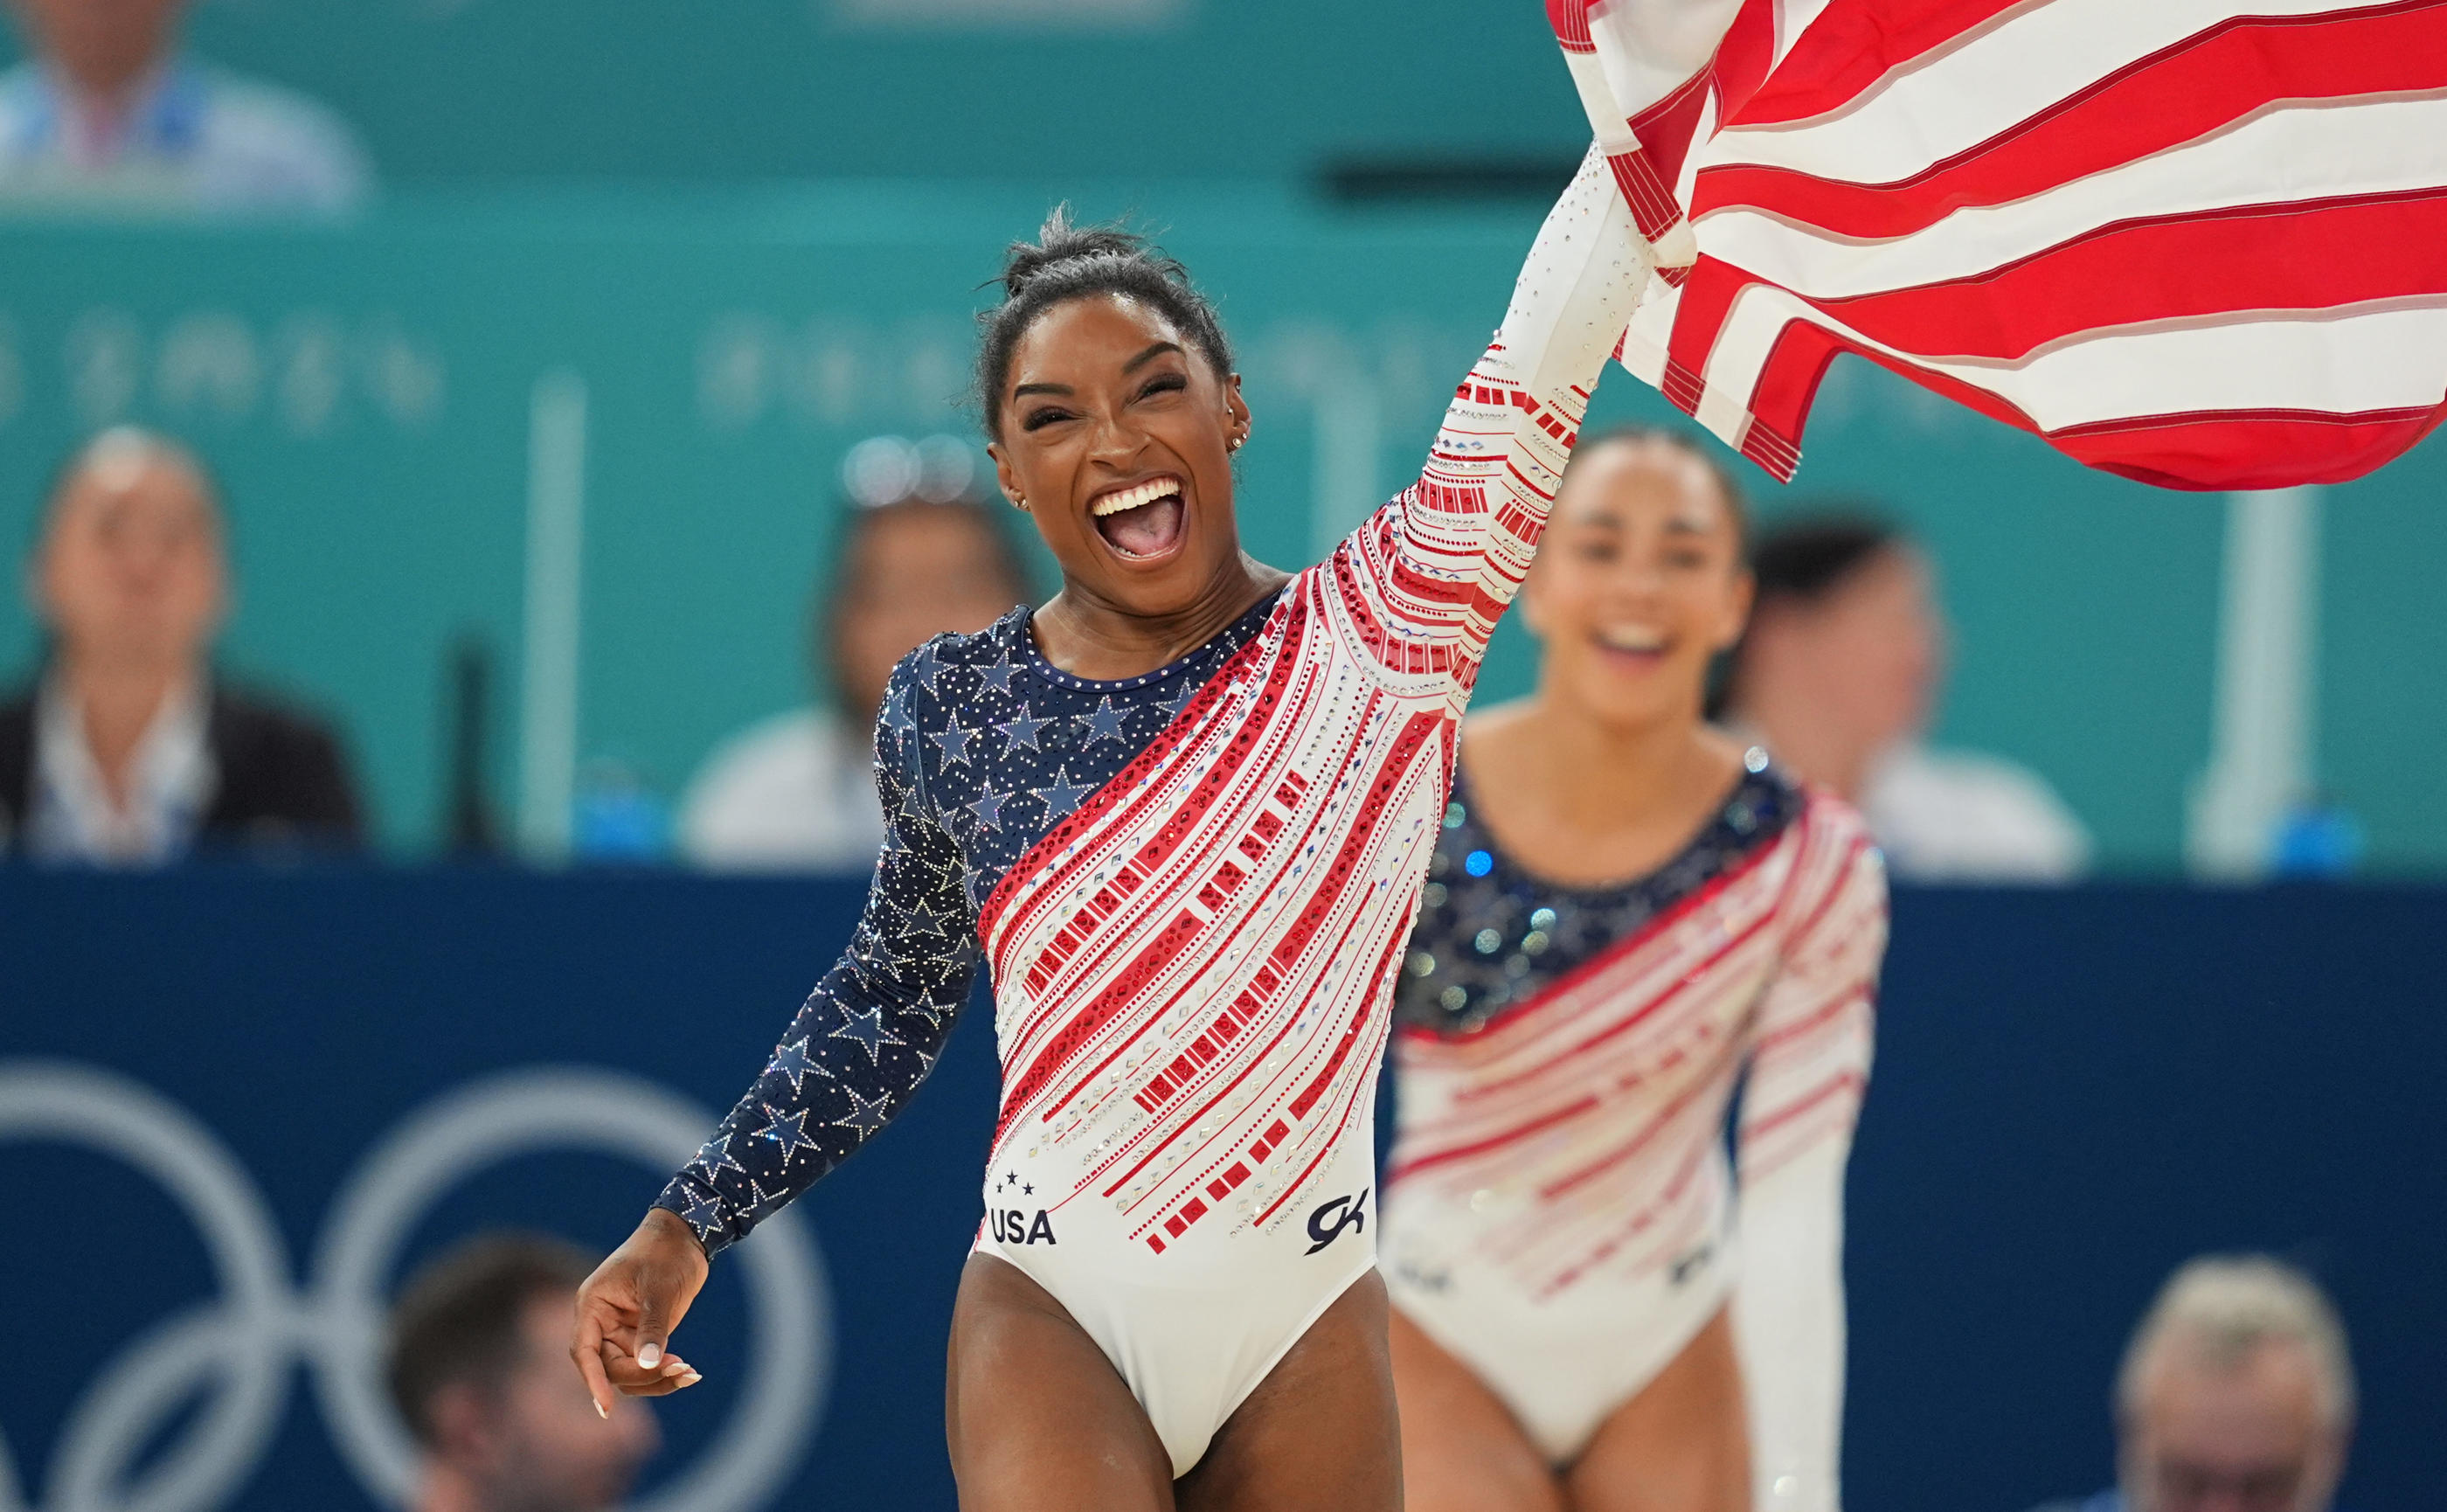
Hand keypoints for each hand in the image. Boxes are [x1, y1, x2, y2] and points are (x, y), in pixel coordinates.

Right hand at [571, 1206, 712, 1416]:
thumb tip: (648, 1363)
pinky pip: (647, 1366)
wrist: (684, 1238)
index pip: (584, 1351)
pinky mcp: (641, 1337)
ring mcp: (621, 1333)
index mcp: (593, 1306)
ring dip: (657, 1379)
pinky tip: (691, 1374)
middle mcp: (601, 1323)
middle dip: (643, 1375)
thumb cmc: (664, 1253)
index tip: (606, 1407)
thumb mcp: (659, 1288)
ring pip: (629, 1373)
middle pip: (610, 1368)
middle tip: (681, 1369)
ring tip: (691, 1373)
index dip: (593, 1380)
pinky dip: (666, 1373)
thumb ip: (653, 1326)